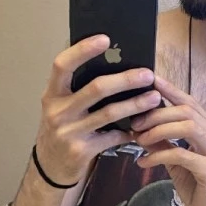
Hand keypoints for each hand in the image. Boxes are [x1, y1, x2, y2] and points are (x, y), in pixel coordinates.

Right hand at [34, 35, 161, 184]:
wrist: (50, 166)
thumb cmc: (63, 127)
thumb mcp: (61, 105)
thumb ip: (77, 87)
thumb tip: (110, 60)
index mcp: (52, 94)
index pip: (62, 65)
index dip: (82, 50)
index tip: (105, 39)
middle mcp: (58, 111)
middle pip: (96, 89)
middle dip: (126, 80)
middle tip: (147, 74)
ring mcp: (69, 132)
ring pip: (109, 113)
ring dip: (136, 104)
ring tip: (155, 98)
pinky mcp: (81, 150)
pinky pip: (112, 137)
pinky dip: (129, 131)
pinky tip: (142, 128)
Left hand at [130, 75, 205, 205]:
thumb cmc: (197, 189)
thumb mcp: (176, 162)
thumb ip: (163, 142)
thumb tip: (142, 127)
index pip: (190, 102)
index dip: (170, 89)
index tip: (149, 79)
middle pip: (186, 110)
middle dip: (156, 113)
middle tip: (134, 124)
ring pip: (187, 126)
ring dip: (157, 130)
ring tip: (138, 140)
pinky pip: (181, 154)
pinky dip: (158, 155)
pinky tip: (143, 162)